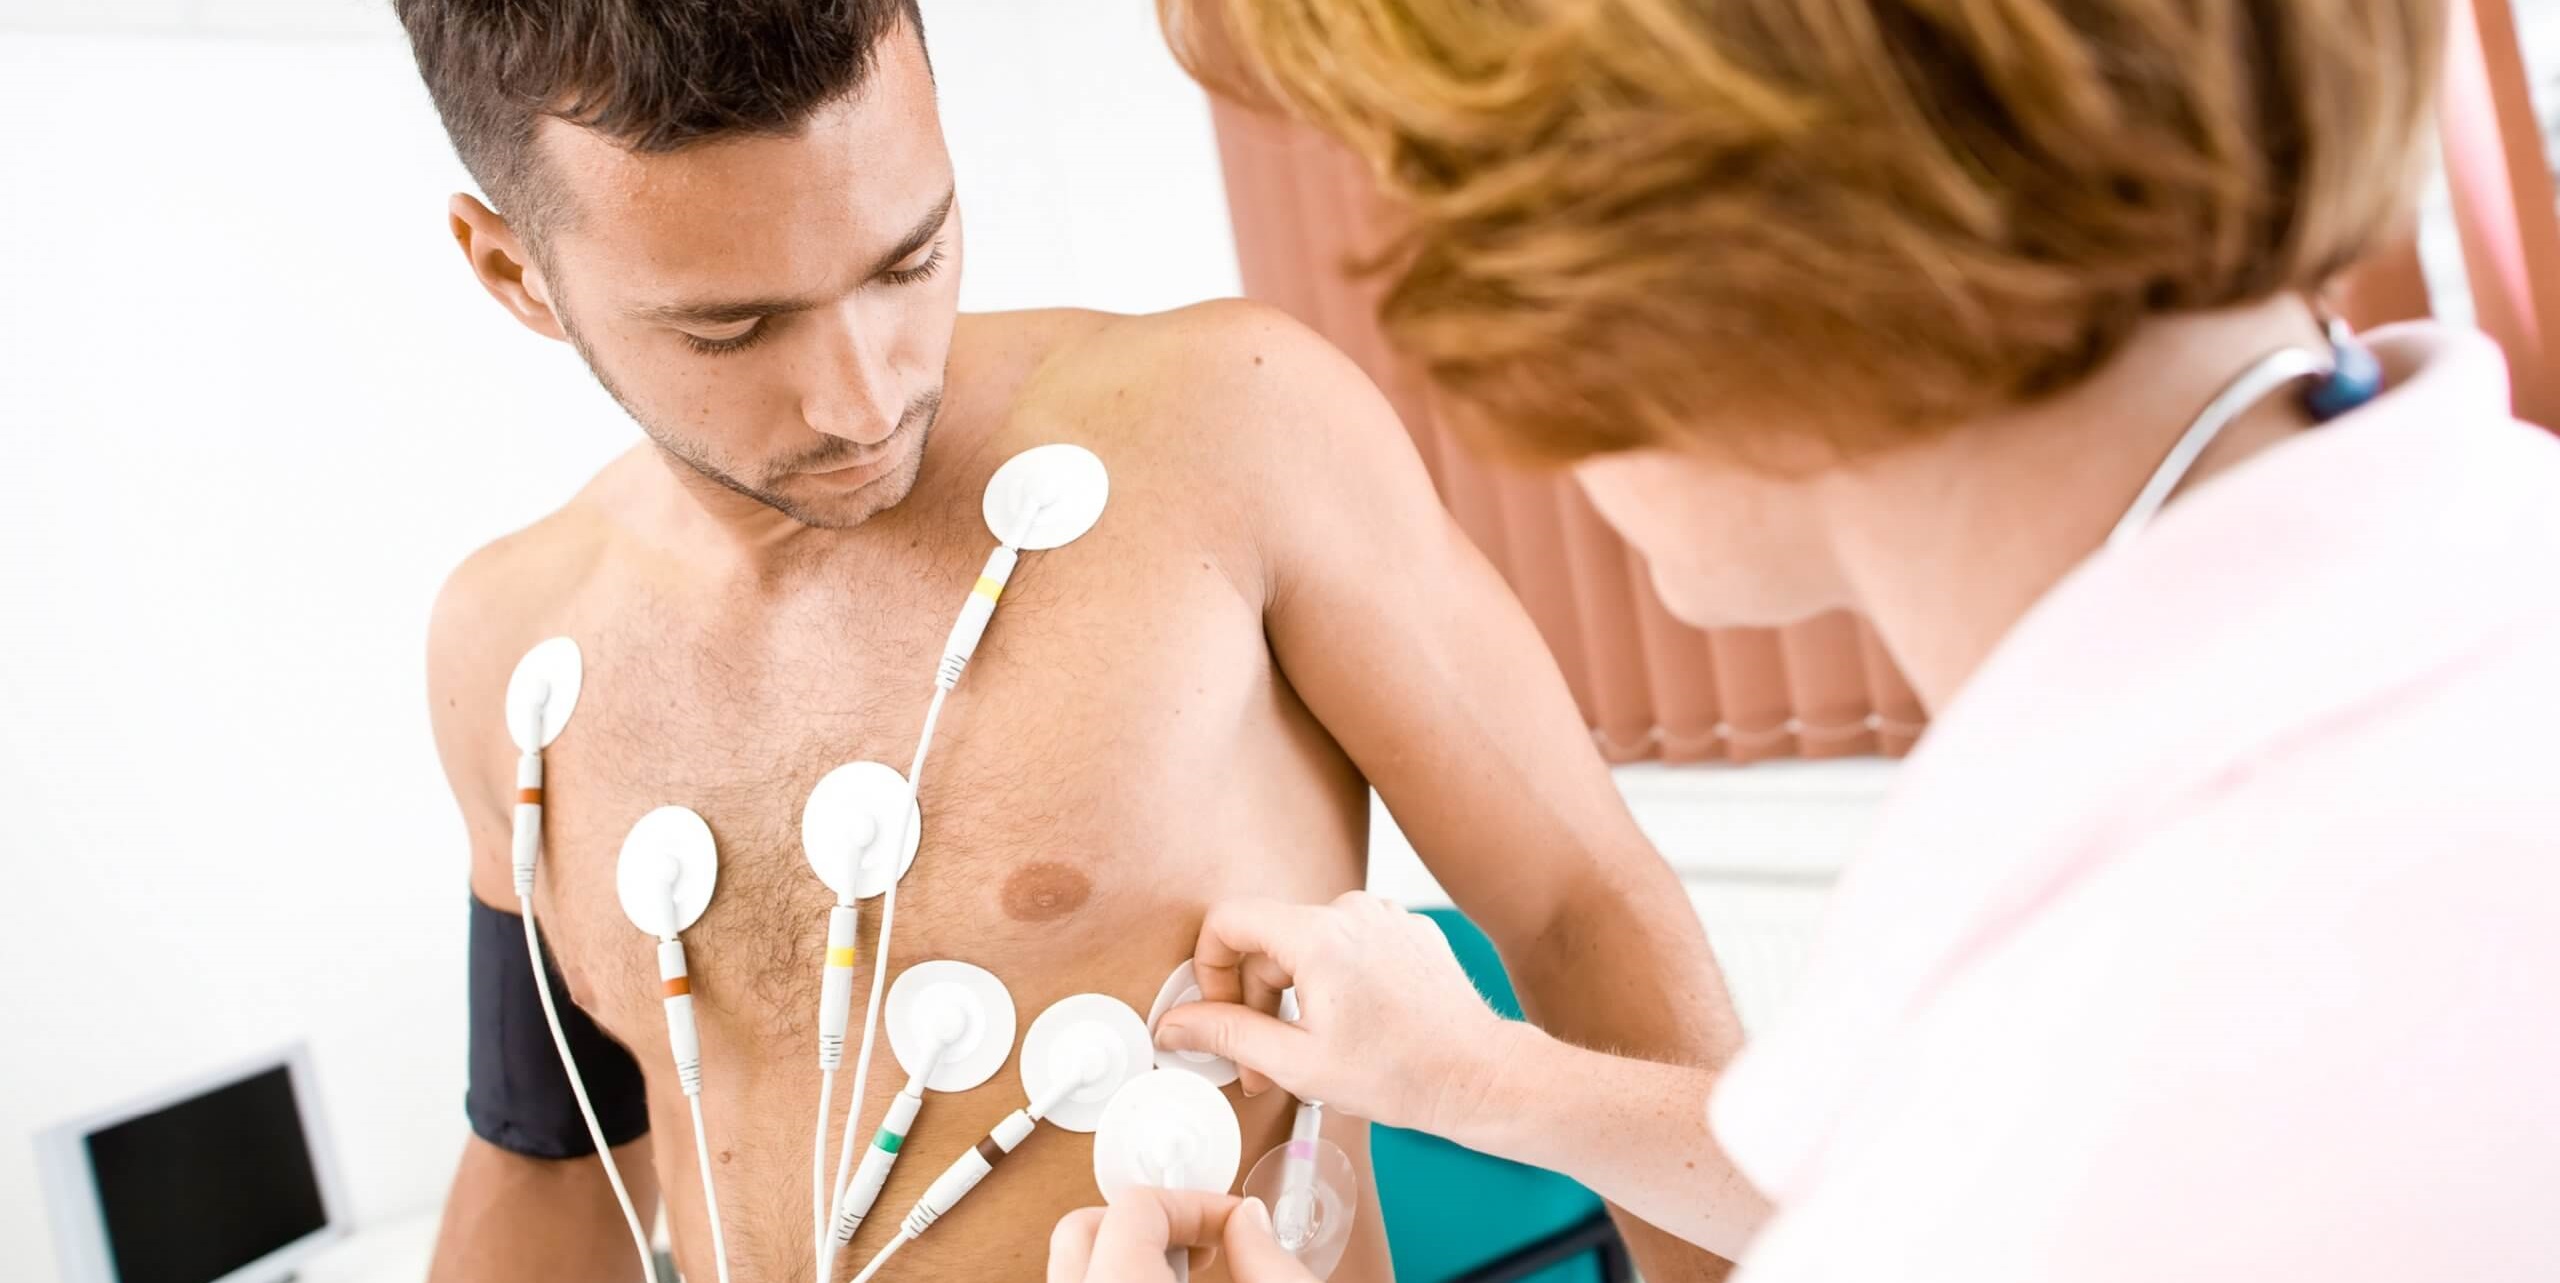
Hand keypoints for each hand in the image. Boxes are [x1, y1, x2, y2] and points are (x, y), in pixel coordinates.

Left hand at [1048, 1190, 1315, 1282]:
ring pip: (1078, 1268)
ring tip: (1190, 1272)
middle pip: (1081, 1230)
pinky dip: (1122, 1281)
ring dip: (1130, 1254)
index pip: (1134, 1209)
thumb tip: (1249, 1223)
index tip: (1232, 1221)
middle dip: (1145, 1221)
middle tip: (1202, 1238)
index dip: (1195, 1202)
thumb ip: (1265, 1257)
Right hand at [1156, 892, 1512, 1133]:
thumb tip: (1175, 1024)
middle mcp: (1351, 911)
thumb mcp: (1298, 1063)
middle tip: (1260, 1063)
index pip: (1228, 920)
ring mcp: (1383, 917)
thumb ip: (1227, 1035)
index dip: (1207, 968)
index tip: (1217, 1013)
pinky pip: (1346, 946)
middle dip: (1253, 1001)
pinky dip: (1331, 983)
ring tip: (1307, 1052)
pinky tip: (1349, 1030)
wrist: (1480, 1076)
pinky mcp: (1406, 931)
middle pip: (1267, 940)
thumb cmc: (1403, 1073)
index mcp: (1318, 935)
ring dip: (1292, 996)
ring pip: (1305, 945)